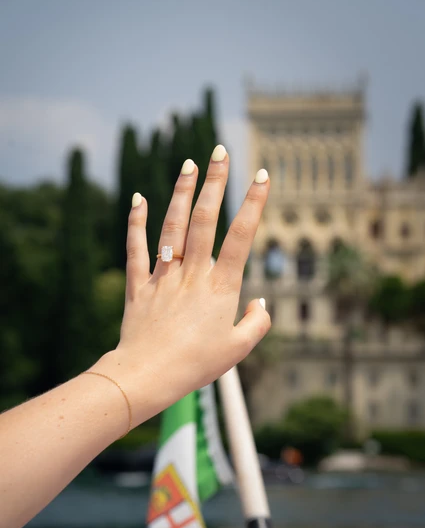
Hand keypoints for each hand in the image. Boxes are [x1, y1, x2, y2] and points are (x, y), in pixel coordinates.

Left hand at [94, 145, 270, 425]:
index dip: (254, 204)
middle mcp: (192, 275)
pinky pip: (136, 249)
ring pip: (172, 227)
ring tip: (188, 164)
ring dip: (181, 193)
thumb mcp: (238, 350)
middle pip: (205, 220)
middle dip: (216, 182)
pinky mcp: (138, 286)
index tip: (262, 176)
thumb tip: (260, 302)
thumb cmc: (197, 366)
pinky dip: (136, 223)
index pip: (241, 237)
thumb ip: (257, 323)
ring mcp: (163, 277)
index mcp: (220, 288)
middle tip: (220, 151)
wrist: (148, 376)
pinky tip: (138, 198)